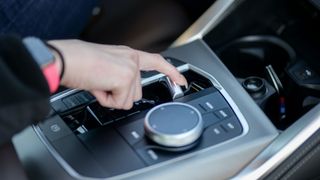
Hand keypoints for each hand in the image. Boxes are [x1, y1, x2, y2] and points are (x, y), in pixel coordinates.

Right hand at [48, 40, 186, 108]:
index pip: (156, 61)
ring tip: (98, 83)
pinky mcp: (126, 79)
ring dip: (111, 98)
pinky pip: (119, 104)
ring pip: (128, 101)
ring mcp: (131, 69)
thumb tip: (120, 92)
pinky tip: (98, 86)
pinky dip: (106, 100)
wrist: (65, 59)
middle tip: (101, 83)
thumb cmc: (78, 62)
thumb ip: (119, 76)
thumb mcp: (105, 66)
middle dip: (118, 95)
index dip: (171, 72)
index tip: (181, 81)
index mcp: (127, 55)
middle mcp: (132, 60)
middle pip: (137, 93)